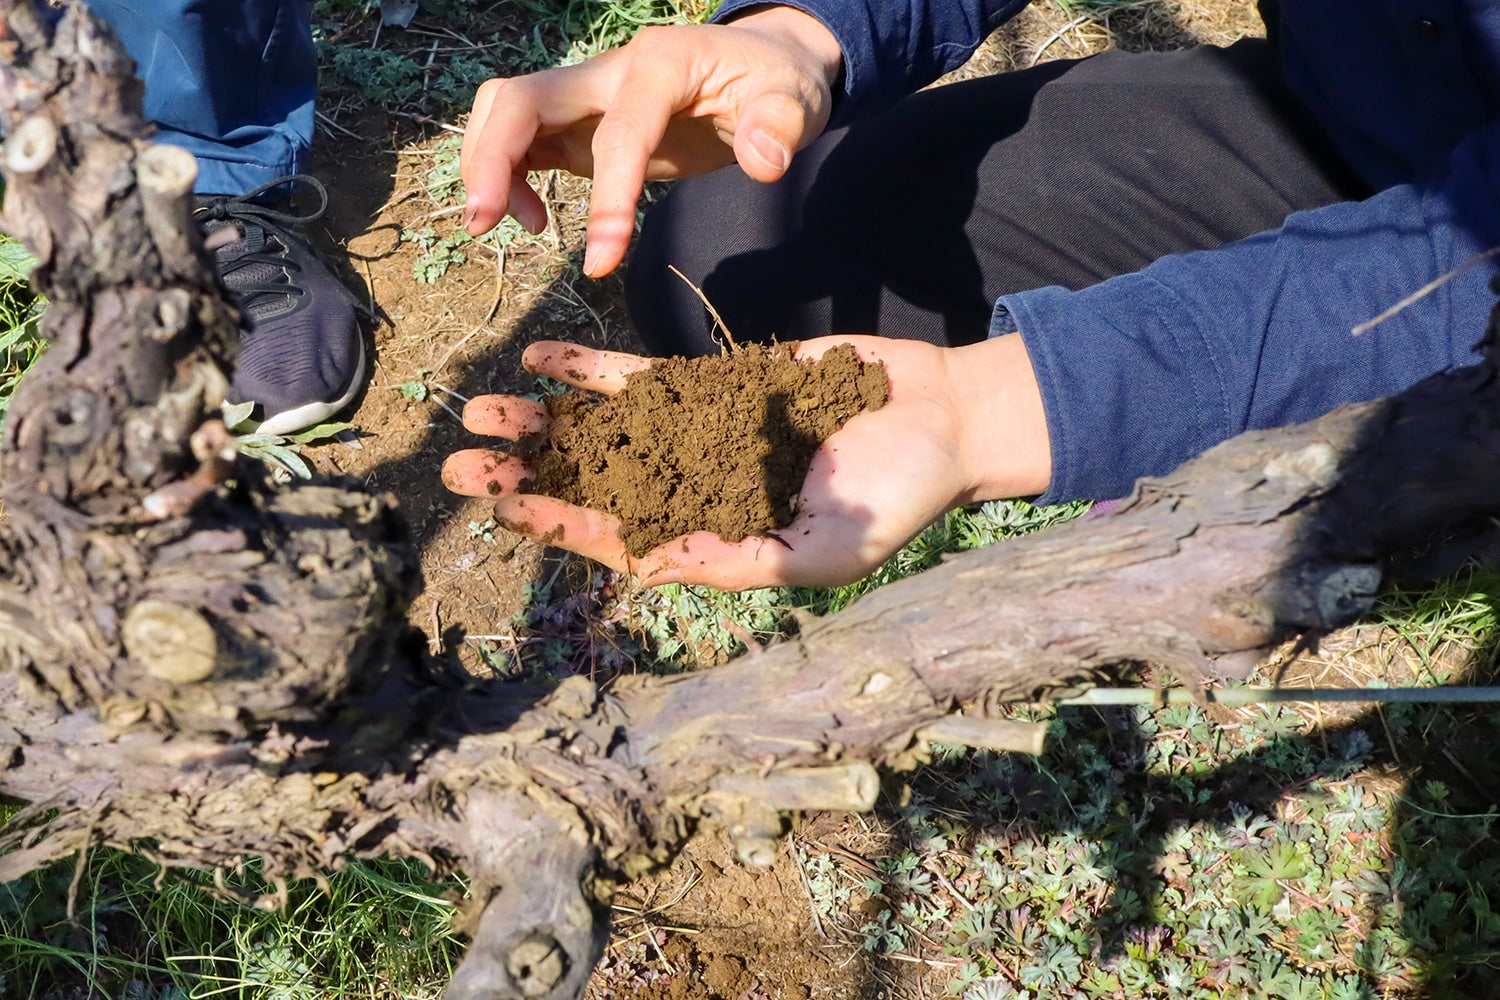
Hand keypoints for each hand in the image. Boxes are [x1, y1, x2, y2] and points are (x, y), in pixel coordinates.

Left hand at [440, 336, 1050, 589]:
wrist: (940, 416)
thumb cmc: (896, 496)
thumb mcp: (825, 548)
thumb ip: (739, 557)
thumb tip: (649, 565)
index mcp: (715, 539)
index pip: (621, 535)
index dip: (561, 523)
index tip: (509, 508)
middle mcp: (694, 489)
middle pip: (592, 483)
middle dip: (527, 475)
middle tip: (457, 470)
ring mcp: (700, 433)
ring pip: (603, 429)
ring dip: (541, 422)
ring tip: (478, 412)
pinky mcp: (715, 385)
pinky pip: (641, 377)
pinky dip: (592, 368)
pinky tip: (542, 358)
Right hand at [459, 6, 842, 277]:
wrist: (762, 66)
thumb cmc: (777, 83)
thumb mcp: (797, 99)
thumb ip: (780, 126)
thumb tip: (765, 161)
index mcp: (659, 63)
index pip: (618, 132)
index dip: (606, 199)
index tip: (601, 263)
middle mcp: (609, 71)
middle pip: (519, 99)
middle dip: (491, 159)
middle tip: (483, 225)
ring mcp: (586, 95)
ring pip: (504, 112)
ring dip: (486, 167)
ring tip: (508, 227)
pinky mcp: (578, 123)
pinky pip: (520, 141)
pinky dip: (508, 179)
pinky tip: (535, 221)